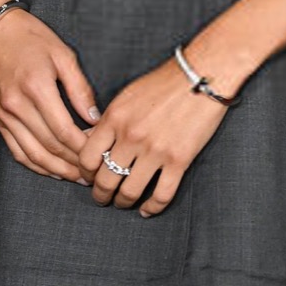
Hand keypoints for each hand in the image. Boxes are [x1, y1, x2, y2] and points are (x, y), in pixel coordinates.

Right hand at [0, 9, 99, 183]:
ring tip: (78, 177)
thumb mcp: (63, 54)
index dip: (85, 148)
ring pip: (33, 155)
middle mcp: (17, 105)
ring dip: (57, 171)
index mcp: (37, 87)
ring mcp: (4, 115)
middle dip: (75, 164)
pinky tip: (52, 170)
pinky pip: (16, 151)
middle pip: (51, 147)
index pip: (65, 131)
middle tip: (96, 172)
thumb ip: (80, 88)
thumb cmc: (31, 38)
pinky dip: (36, 165)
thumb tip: (94, 118)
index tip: (102, 154)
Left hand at [77, 55, 232, 216]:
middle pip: (105, 179)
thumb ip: (109, 120)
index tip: (88, 178)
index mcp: (115, 118)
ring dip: (123, 203)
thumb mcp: (127, 96)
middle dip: (100, 194)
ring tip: (122, 203)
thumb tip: (92, 142)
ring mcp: (155, 150)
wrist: (201, 75)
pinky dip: (152, 208)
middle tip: (102, 197)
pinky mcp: (179, 160)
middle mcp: (131, 136)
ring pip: (129, 192)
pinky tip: (147, 210)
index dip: (84, 173)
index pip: (87, 157)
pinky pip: (161, 195)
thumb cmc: (163, 82)